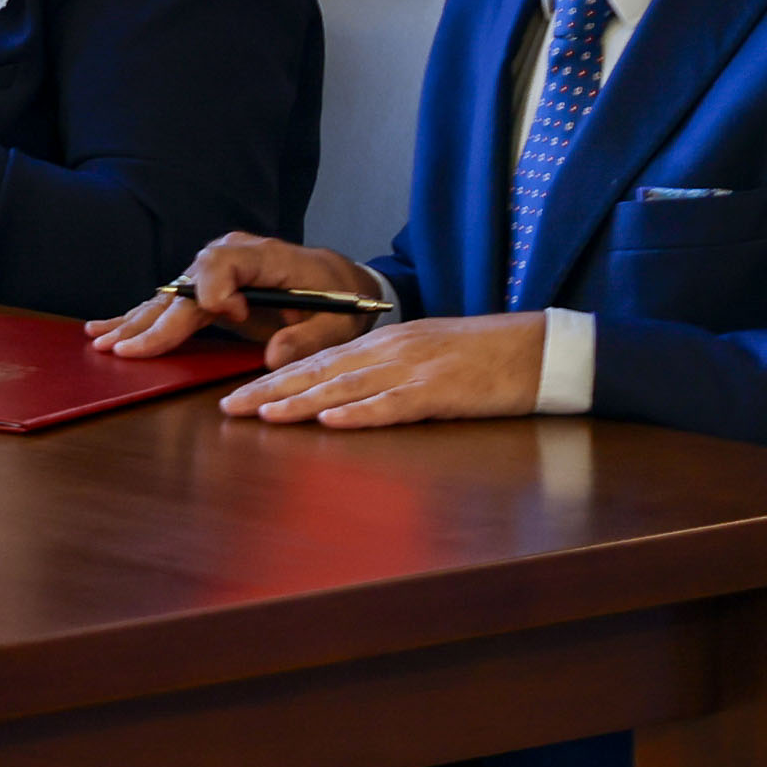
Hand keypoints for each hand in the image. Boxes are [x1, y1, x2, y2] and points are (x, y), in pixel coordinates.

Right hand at [88, 232, 378, 369]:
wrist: (341, 282)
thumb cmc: (342, 301)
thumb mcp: (339, 324)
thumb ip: (310, 339)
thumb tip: (274, 357)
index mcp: (264, 257)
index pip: (222, 263)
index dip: (217, 290)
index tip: (231, 315)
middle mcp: (231, 256)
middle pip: (185, 286)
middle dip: (156, 320)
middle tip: (125, 349)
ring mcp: (214, 270)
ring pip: (169, 295)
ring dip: (136, 320)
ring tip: (101, 340)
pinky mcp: (207, 287)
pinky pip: (170, 302)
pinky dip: (140, 318)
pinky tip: (107, 329)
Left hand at [220, 313, 548, 427]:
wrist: (536, 349)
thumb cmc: (483, 356)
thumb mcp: (424, 355)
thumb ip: (384, 371)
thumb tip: (343, 395)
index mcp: (383, 344)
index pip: (317, 363)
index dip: (275, 380)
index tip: (239, 396)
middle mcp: (388, 352)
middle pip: (319, 373)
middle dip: (271, 391)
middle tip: (230, 408)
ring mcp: (413, 371)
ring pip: (346, 387)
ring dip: (301, 403)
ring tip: (264, 415)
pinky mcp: (440, 392)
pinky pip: (394, 405)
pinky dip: (360, 414)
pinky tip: (331, 421)